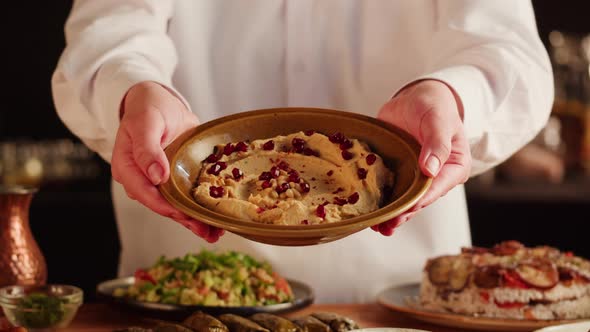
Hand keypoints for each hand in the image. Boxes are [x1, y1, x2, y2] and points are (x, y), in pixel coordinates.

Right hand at [111, 81, 223, 242]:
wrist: (159, 102)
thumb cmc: (148, 108)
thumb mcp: (146, 122)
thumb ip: (147, 148)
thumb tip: (155, 175)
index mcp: (127, 167)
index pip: (144, 192)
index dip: (164, 205)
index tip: (183, 213)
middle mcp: (142, 179)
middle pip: (162, 205)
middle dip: (184, 219)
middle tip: (207, 231)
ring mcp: (159, 181)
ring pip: (175, 206)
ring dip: (194, 221)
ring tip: (214, 234)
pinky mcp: (174, 180)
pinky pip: (185, 198)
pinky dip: (198, 210)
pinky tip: (214, 222)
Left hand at [373, 80, 471, 235]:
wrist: (417, 97)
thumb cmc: (434, 105)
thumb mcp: (438, 120)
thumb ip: (436, 143)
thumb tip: (430, 169)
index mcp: (454, 167)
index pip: (437, 188)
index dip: (421, 200)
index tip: (407, 209)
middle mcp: (437, 176)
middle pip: (420, 199)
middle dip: (404, 213)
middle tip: (387, 225)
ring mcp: (417, 176)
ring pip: (405, 199)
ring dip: (392, 213)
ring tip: (377, 226)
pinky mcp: (401, 172)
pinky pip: (391, 189)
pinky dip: (381, 200)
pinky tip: (370, 212)